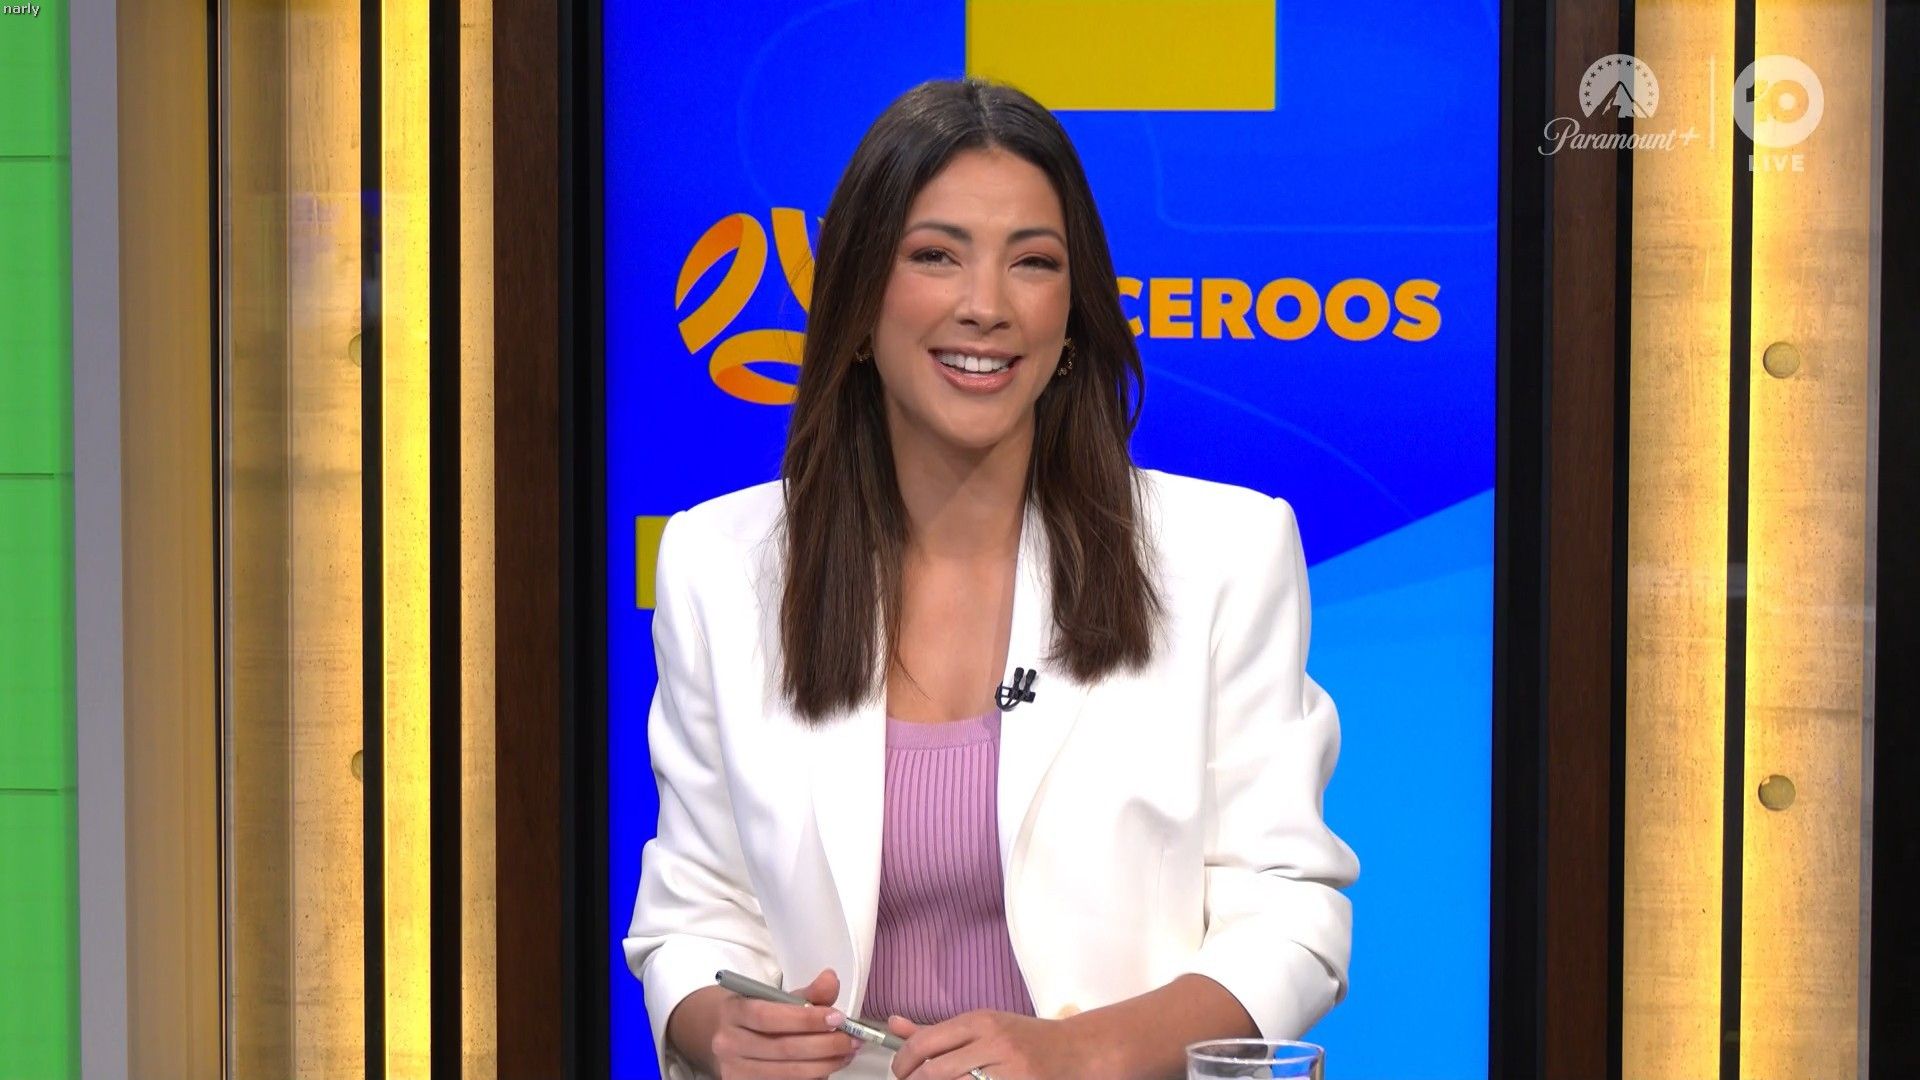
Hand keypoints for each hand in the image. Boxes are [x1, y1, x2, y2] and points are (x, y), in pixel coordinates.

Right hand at [709, 968, 864, 1078]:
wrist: (717, 1034)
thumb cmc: (752, 1013)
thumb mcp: (772, 997)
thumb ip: (806, 992)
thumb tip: (831, 981)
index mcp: (734, 1011)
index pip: (769, 1016)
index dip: (806, 1019)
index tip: (838, 1018)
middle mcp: (728, 1042)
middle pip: (782, 1048)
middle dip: (825, 1045)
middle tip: (852, 1039)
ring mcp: (734, 1070)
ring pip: (787, 1073)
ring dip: (824, 1065)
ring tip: (846, 1053)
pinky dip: (811, 1078)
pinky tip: (827, 1067)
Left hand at [884, 1010, 1101, 1079]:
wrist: (1075, 1051)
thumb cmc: (1026, 1039)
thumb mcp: (983, 1026)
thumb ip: (937, 1031)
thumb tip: (894, 1024)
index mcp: (981, 1021)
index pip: (925, 1041)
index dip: (902, 1062)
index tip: (899, 1072)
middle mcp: (994, 1043)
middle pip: (935, 1072)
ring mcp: (1009, 1071)